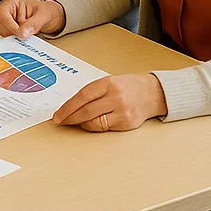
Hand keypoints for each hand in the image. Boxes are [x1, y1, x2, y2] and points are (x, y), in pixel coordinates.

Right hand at [0, 0, 65, 38]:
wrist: (51, 17)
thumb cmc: (47, 12)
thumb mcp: (44, 16)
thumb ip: (33, 24)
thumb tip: (22, 33)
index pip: (2, 12)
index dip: (8, 24)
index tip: (19, 33)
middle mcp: (8, 7)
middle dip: (11, 31)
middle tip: (24, 34)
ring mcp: (7, 17)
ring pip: (0, 30)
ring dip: (13, 36)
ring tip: (26, 33)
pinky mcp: (8, 26)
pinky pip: (6, 35)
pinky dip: (14, 38)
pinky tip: (23, 36)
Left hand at [52, 74, 168, 131]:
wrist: (153, 93)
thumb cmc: (128, 86)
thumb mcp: (109, 82)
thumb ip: (93, 92)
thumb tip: (71, 105)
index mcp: (107, 83)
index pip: (82, 96)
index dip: (67, 107)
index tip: (57, 114)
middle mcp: (115, 97)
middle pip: (86, 110)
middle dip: (70, 118)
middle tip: (60, 121)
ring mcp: (122, 111)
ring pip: (94, 122)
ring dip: (81, 124)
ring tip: (73, 122)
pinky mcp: (127, 123)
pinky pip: (105, 128)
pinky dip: (94, 127)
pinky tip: (90, 124)